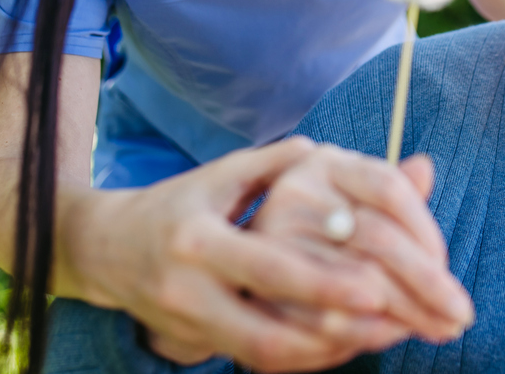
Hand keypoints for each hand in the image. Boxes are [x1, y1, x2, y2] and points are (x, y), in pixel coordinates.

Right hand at [63, 137, 466, 372]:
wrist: (110, 249)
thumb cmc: (181, 202)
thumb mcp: (220, 174)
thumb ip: (275, 163)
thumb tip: (329, 152)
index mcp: (198, 237)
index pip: (267, 267)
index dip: (322, 282)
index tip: (376, 285)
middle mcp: (190, 289)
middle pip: (267, 330)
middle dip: (334, 331)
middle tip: (393, 322)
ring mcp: (190, 325)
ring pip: (265, 357)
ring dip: (327, 351)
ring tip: (383, 335)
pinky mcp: (196, 345)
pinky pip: (257, 362)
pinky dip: (305, 358)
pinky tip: (347, 343)